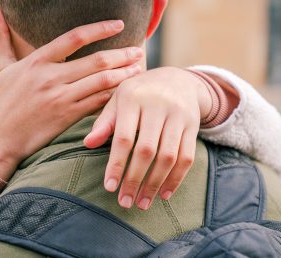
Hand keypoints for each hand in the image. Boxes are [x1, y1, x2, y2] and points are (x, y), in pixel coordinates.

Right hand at [0, 3, 142, 180]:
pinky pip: (98, 104)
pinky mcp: (67, 118)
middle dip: (122, 54)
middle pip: (96, 61)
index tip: (119, 24)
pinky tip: (128, 93)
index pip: (74, 37)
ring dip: (124, 75)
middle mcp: (51, 78)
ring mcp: (61, 99)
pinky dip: (115, 97)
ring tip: (139, 69)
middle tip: (139, 49)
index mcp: (36, 61)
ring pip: (102, 83)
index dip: (100, 29)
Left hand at [84, 67, 212, 209]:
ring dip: (155, 184)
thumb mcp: (118, 99)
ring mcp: (178, 115)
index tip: (109, 187)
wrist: (177, 78)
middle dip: (134, 180)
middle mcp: (158, 105)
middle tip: (125, 201)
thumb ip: (104, 122)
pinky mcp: (193, 125)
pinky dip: (176, 179)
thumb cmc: (139, 93)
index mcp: (133, 98)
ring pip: (168, 157)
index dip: (116, 164)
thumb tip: (87, 143)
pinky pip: (186, 157)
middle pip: (147, 150)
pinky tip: (164, 194)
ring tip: (142, 202)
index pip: (124, 137)